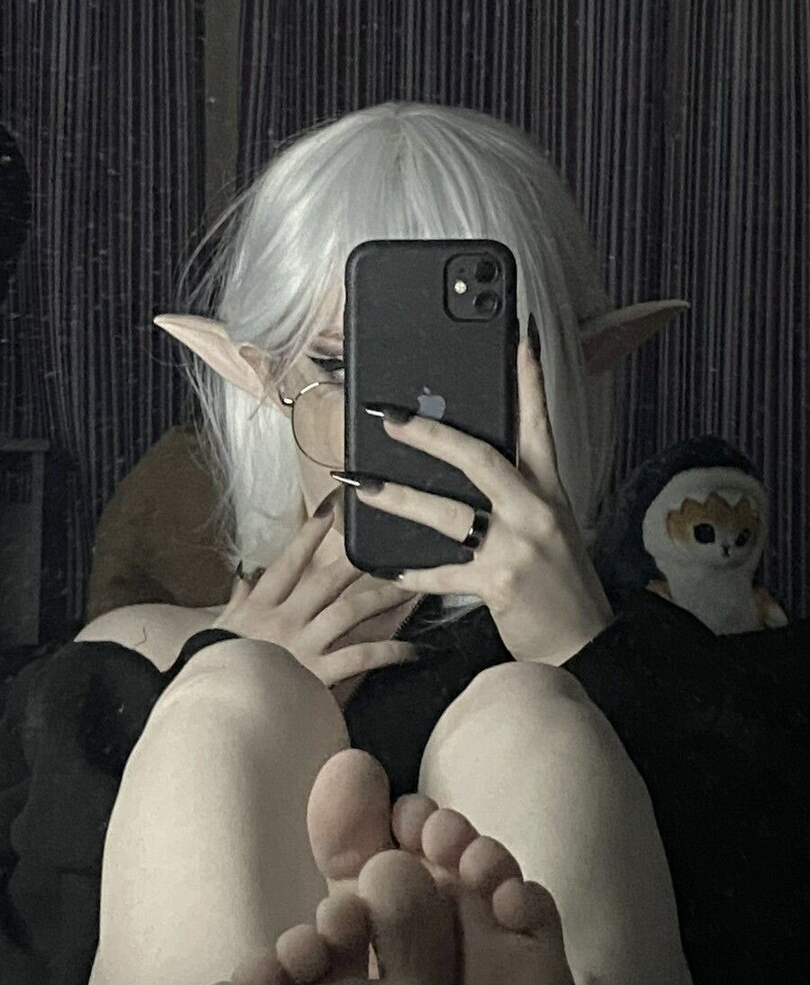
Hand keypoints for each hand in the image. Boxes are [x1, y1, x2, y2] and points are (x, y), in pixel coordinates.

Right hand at [210, 492, 418, 687]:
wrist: (214, 709)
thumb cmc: (214, 669)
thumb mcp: (219, 630)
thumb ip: (237, 602)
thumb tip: (244, 577)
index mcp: (261, 606)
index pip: (289, 563)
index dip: (310, 534)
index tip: (331, 509)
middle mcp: (284, 620)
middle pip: (327, 582)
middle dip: (358, 562)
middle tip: (388, 547)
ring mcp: (302, 645)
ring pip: (349, 611)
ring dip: (382, 599)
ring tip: (409, 589)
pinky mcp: (317, 674)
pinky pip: (359, 657)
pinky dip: (387, 652)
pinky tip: (409, 649)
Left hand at [351, 318, 612, 665]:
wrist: (584, 643)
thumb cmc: (561, 583)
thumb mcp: (552, 527)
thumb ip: (517, 497)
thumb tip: (469, 473)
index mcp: (550, 492)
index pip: (539, 426)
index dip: (528, 382)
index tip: (518, 341)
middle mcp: (536, 511)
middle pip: (479, 458)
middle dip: (429, 435)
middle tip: (390, 417)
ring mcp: (519, 547)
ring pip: (448, 513)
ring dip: (399, 497)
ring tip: (363, 485)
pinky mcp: (500, 583)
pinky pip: (443, 573)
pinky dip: (410, 572)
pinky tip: (384, 567)